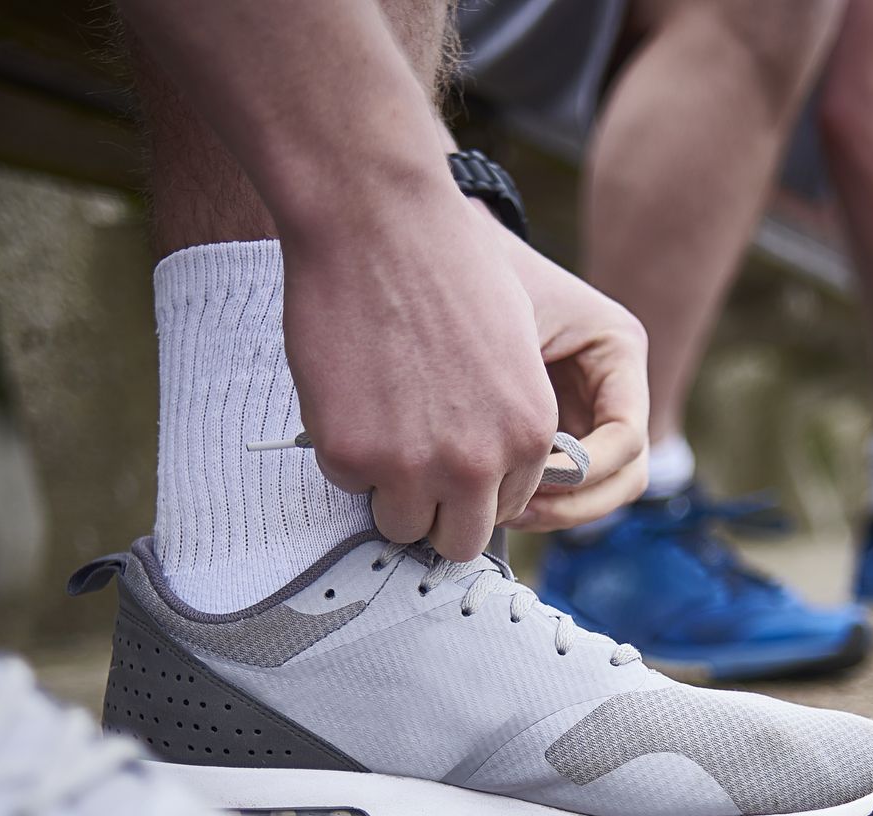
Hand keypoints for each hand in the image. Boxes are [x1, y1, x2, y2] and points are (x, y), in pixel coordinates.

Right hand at [283, 184, 558, 561]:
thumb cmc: (444, 266)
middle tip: (411, 460)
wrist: (378, 220)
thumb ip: (506, 424)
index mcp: (529, 434)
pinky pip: (348, 485)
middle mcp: (479, 462)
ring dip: (387, 486)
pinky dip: (343, 449)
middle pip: (459, 538)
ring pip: (401, 526)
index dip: (474, 485)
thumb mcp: (512, 352)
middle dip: (436, 508)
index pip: (506, 508)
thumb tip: (483, 479)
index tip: (449, 454)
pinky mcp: (351, 456)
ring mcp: (412, 466)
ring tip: (380, 421)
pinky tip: (349, 391)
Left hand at [487, 225, 651, 532]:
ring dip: (555, 511)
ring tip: (500, 508)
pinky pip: (561, 486)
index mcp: (618, 346)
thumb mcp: (498, 317)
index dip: (585, 471)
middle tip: (515, 508)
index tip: (530, 476)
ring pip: (599, 491)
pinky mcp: (558, 432)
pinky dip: (532, 501)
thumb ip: (515, 387)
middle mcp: (615, 385)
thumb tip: (519, 469)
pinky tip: (488, 497)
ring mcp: (589, 412)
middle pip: (626, 475)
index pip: (628, 436)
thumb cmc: (468, 271)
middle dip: (575, 503)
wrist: (434, 251)